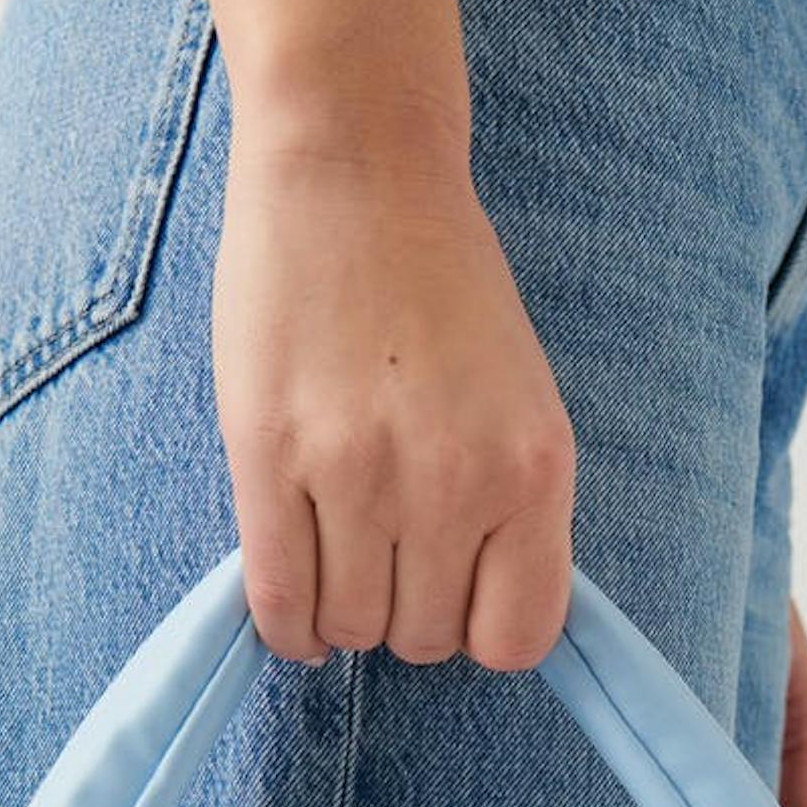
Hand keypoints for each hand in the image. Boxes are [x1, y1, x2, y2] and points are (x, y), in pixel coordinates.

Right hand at [214, 126, 576, 670]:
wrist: (357, 169)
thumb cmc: (441, 285)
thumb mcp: (517, 399)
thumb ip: (507, 505)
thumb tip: (475, 615)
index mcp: (534, 469)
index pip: (519, 636)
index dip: (479, 631)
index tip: (452, 595)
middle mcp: (457, 481)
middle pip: (423, 638)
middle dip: (402, 614)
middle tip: (382, 559)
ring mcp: (361, 473)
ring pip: (351, 626)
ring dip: (341, 615)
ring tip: (334, 561)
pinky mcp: (272, 456)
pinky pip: (281, 600)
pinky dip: (287, 627)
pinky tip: (292, 612)